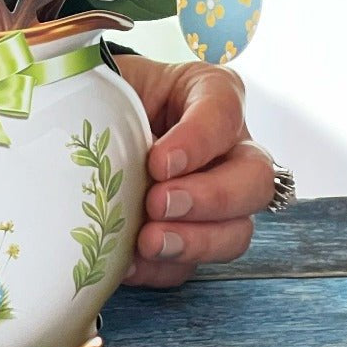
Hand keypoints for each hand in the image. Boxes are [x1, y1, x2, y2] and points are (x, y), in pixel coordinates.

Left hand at [114, 54, 276, 287]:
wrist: (91, 122)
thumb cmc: (110, 92)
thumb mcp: (112, 79)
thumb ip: (111, 92)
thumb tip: (91, 125)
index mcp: (212, 92)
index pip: (223, 110)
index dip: (198, 140)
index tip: (157, 161)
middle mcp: (231, 147)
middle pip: (255, 179)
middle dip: (210, 198)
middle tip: (158, 203)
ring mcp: (221, 198)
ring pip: (237, 231)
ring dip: (195, 242)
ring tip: (148, 242)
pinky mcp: (195, 236)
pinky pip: (194, 264)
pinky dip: (163, 267)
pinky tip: (130, 263)